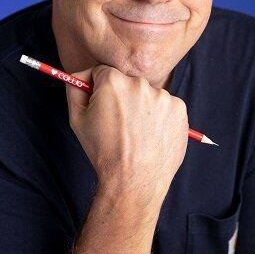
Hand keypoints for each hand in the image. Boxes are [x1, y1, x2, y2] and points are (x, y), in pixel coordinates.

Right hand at [65, 64, 188, 206]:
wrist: (134, 181)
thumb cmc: (103, 151)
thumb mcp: (77, 119)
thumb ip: (75, 90)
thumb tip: (79, 76)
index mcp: (113, 81)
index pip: (102, 72)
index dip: (98, 88)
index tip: (101, 102)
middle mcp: (139, 83)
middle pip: (126, 82)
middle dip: (121, 98)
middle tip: (118, 124)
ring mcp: (162, 96)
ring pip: (147, 95)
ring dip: (142, 107)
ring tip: (136, 133)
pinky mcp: (179, 109)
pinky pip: (166, 106)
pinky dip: (159, 117)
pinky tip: (151, 135)